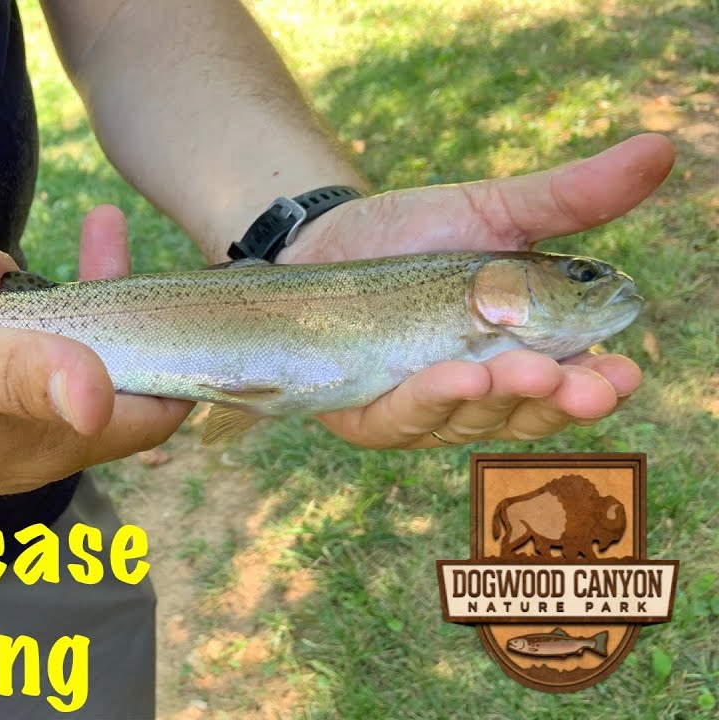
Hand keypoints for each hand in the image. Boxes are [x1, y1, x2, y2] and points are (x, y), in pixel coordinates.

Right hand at [0, 207, 191, 504]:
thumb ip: (24, 372)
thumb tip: (105, 395)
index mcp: (47, 441)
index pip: (154, 410)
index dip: (173, 350)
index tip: (160, 283)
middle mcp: (30, 437)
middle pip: (101, 359)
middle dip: (91, 289)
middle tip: (92, 227)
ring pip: (37, 341)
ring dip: (12, 284)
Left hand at [279, 133, 672, 447]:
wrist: (323, 239)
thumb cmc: (418, 233)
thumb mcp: (495, 211)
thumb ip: (570, 198)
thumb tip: (660, 148)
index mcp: (528, 354)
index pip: (575, 385)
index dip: (599, 387)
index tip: (621, 373)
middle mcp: (484, 394)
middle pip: (527, 414)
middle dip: (553, 401)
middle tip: (573, 382)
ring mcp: (427, 411)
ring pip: (469, 421)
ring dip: (493, 400)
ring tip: (508, 370)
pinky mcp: (371, 418)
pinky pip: (403, 421)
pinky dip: (430, 403)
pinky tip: (454, 379)